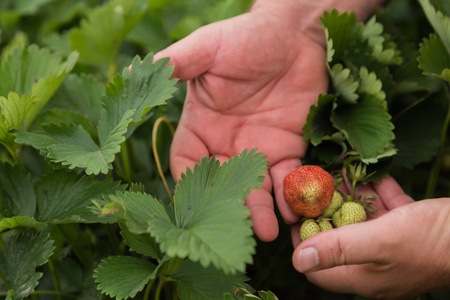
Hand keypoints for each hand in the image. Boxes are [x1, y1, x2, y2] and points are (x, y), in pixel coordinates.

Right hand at [154, 5, 327, 240]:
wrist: (297, 35)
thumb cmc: (247, 37)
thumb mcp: (208, 47)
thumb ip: (177, 63)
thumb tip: (136, 72)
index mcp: (201, 125)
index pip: (187, 162)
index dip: (188, 184)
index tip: (195, 205)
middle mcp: (227, 144)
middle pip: (222, 185)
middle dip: (230, 208)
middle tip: (239, 228)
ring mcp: (258, 149)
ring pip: (256, 189)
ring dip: (261, 211)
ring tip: (267, 230)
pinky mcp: (288, 148)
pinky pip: (288, 179)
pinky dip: (290, 195)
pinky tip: (293, 209)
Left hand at [291, 176, 449, 298]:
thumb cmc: (431, 242)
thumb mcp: (380, 242)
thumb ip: (338, 249)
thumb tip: (297, 260)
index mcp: (363, 276)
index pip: (318, 266)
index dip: (303, 241)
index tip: (297, 213)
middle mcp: (374, 264)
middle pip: (338, 237)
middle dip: (326, 211)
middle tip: (316, 186)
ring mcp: (393, 248)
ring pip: (362, 220)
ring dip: (351, 197)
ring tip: (339, 173)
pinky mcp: (410, 230)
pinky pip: (386, 211)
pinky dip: (378, 194)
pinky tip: (373, 176)